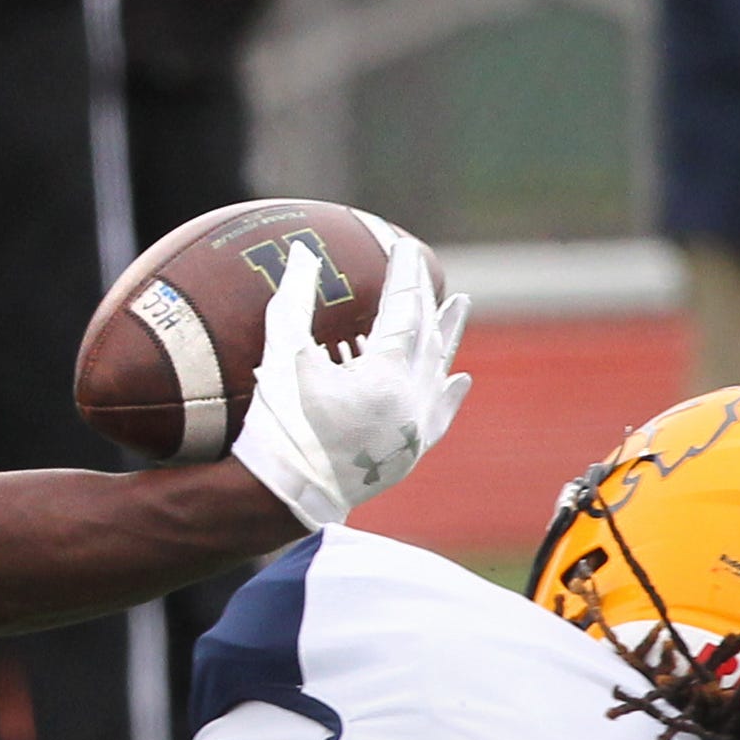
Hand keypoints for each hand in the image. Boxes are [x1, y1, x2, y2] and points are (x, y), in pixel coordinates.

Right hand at [228, 214, 471, 530]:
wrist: (285, 494)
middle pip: (427, 334)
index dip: (403, 274)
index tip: (403, 246)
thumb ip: (295, 300)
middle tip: (419, 267)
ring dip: (448, 334)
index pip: (403, 309)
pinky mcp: (412, 450)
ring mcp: (416, 427)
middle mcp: (411, 399)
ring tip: (460, 302)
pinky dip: (450, 392)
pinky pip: (441, 414)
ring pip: (440, 369)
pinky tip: (461, 378)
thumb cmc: (279, 424)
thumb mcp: (282, 357)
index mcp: (383, 374)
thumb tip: (304, 251)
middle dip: (423, 296)